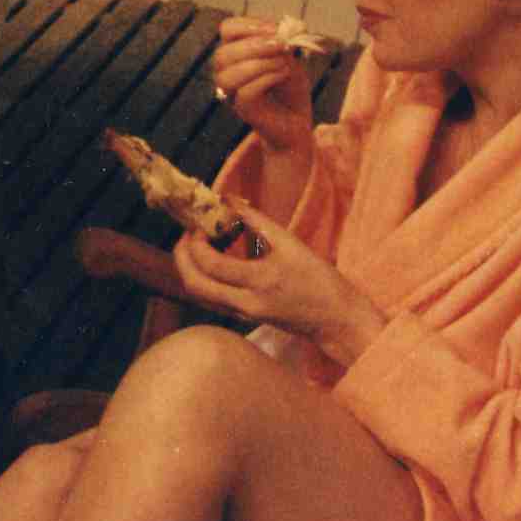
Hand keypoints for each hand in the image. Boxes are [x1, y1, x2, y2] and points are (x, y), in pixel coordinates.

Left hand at [175, 207, 384, 364]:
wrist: (338, 321)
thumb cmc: (321, 280)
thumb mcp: (292, 245)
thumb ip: (257, 221)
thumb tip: (229, 200)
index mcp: (258, 282)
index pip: (210, 263)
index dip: (197, 240)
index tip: (202, 222)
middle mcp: (245, 303)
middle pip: (193, 284)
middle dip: (182, 256)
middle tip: (188, 233)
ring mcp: (242, 314)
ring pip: (199, 294)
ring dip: (190, 267)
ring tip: (199, 243)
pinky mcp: (244, 318)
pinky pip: (212, 299)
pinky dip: (205, 278)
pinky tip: (215, 260)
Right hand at [212, 15, 318, 156]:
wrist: (297, 120)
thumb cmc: (290, 88)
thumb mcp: (290, 59)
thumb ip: (282, 45)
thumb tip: (282, 31)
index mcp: (235, 52)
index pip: (228, 29)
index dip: (249, 25)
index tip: (276, 28)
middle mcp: (227, 71)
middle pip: (223, 53)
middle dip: (255, 46)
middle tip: (282, 45)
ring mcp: (232, 92)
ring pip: (228, 75)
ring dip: (259, 64)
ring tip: (283, 64)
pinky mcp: (242, 109)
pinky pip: (244, 92)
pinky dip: (266, 79)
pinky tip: (283, 74)